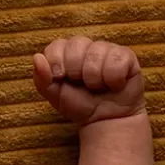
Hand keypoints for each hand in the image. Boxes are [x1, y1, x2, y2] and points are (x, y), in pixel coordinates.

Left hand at [31, 36, 145, 125]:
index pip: (57, 45)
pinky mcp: (126, 56)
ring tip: (98, 87)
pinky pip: (116, 61)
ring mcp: (107, 49)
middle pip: (76, 44)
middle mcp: (87, 47)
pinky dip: (113, 79)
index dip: (56, 61)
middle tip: (83, 85)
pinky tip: (114, 85)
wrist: (105, 121)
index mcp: (67, 53)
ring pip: (97, 53)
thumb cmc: (81, 106)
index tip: (60, 78)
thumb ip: (42, 79)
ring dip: (95, 79)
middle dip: (76, 71)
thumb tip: (37, 57)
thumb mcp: (55, 96)